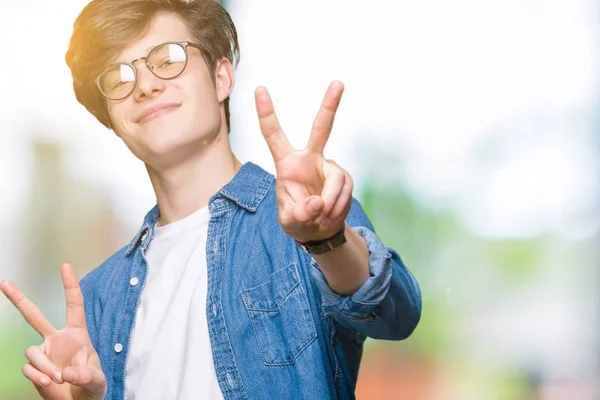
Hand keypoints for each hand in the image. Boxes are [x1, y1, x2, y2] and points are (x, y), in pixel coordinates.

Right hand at [0, 264, 105, 399]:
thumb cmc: (92, 386)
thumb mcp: (97, 381)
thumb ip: (86, 376)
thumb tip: (68, 373)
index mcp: (76, 334)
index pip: (74, 305)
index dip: (70, 285)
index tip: (65, 266)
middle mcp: (57, 340)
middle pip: (35, 316)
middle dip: (19, 300)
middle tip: (5, 283)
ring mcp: (44, 353)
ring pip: (32, 351)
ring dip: (44, 366)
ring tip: (57, 379)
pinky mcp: (34, 368)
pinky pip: (28, 367)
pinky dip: (37, 375)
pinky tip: (48, 382)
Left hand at [255, 81, 353, 242]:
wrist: (318, 231)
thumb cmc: (297, 221)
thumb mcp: (291, 222)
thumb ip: (299, 214)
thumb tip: (317, 203)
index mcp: (286, 164)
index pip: (274, 135)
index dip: (266, 113)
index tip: (259, 89)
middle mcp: (309, 159)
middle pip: (321, 128)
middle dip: (330, 105)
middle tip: (338, 82)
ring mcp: (328, 166)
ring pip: (336, 179)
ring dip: (330, 202)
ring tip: (321, 218)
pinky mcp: (343, 177)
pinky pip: (344, 190)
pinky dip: (338, 206)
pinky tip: (330, 215)